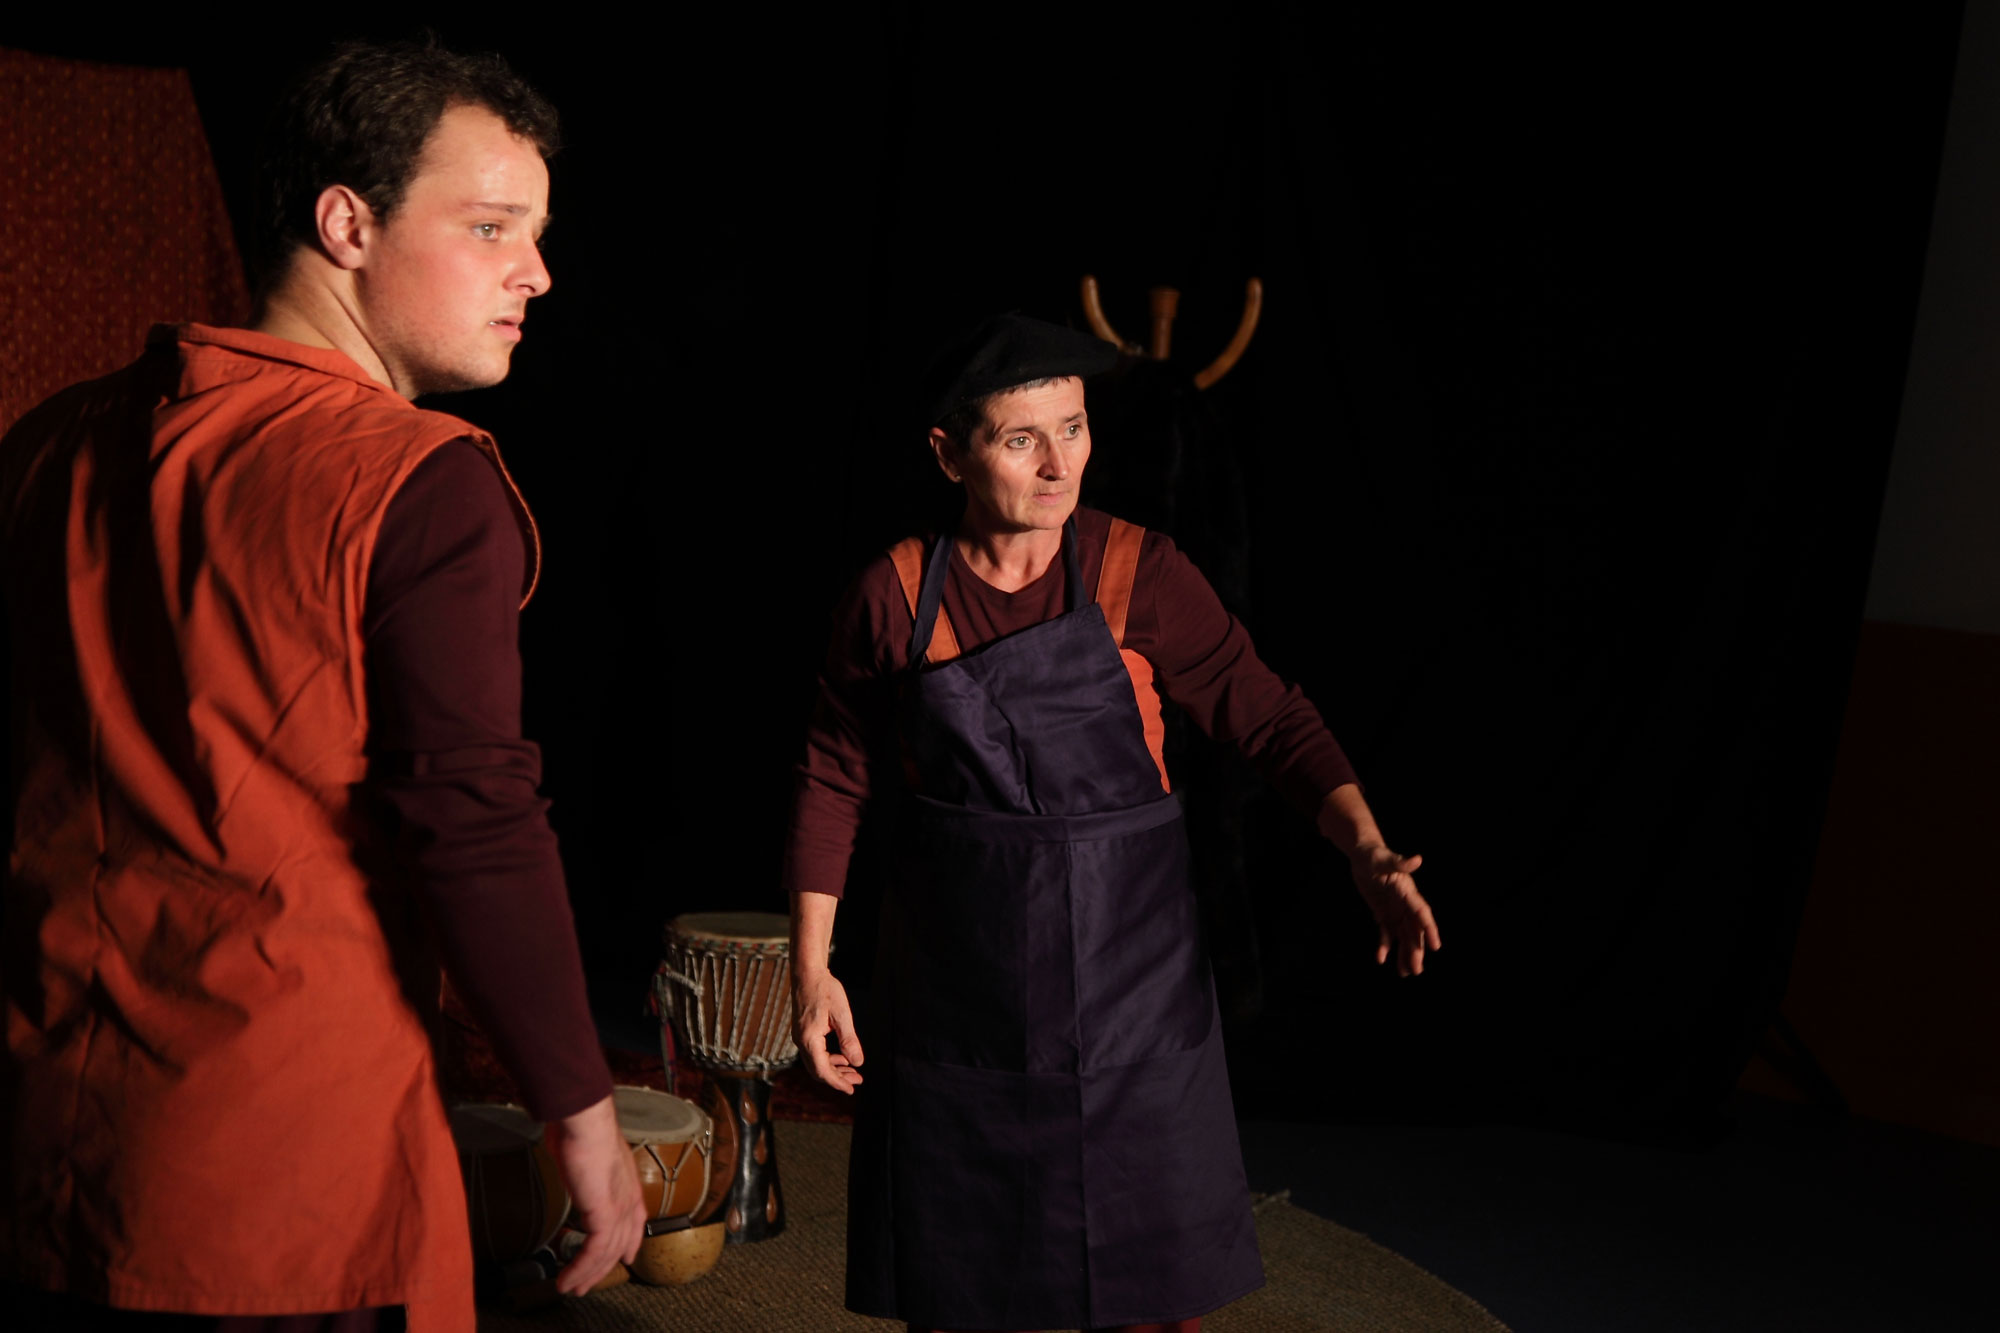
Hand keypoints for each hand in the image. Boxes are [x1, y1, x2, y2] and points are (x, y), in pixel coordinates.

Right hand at [544, 1094, 644, 1295]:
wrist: (585, 1121)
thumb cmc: (581, 1128)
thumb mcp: (585, 1151)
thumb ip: (584, 1165)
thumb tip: (573, 1162)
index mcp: (626, 1182)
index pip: (635, 1220)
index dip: (630, 1241)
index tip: (626, 1257)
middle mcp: (627, 1197)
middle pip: (620, 1242)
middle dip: (603, 1267)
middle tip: (586, 1284)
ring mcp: (619, 1206)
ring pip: (607, 1252)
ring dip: (587, 1274)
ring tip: (571, 1288)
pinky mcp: (605, 1213)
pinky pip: (594, 1251)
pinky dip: (581, 1268)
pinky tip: (568, 1279)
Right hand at [793, 967, 864, 1094]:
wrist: (807, 973)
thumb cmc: (825, 990)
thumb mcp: (841, 1014)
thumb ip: (849, 1040)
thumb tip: (858, 1063)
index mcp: (809, 1039)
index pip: (822, 1070)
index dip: (837, 1082)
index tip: (851, 1089)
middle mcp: (801, 1041)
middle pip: (818, 1071)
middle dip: (837, 1078)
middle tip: (857, 1082)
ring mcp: (800, 1037)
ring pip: (816, 1063)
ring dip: (834, 1069)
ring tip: (854, 1072)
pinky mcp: (803, 1032)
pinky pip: (815, 1053)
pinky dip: (829, 1059)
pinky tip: (843, 1058)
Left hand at [1351, 844, 1440, 976]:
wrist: (1362, 855)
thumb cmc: (1374, 854)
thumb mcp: (1384, 858)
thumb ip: (1400, 861)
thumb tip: (1417, 859)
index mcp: (1408, 892)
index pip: (1422, 912)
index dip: (1429, 929)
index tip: (1436, 946)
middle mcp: (1405, 904)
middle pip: (1413, 931)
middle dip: (1416, 950)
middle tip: (1416, 970)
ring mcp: (1395, 910)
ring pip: (1403, 936)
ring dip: (1404, 954)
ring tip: (1405, 973)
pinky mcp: (1383, 914)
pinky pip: (1386, 933)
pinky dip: (1384, 946)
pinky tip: (1381, 959)